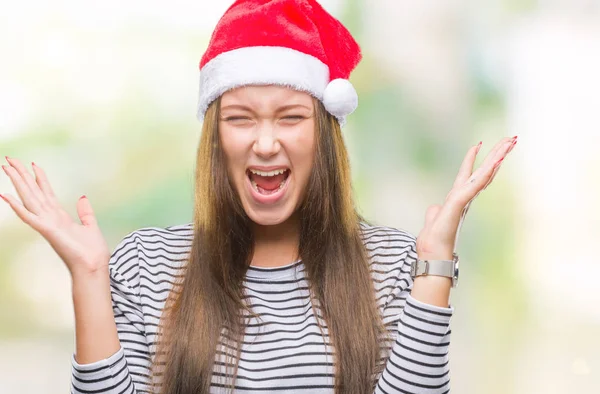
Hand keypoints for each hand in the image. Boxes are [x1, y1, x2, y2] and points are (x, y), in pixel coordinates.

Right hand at [0, 157, 109, 277]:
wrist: (93, 267)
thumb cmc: (92, 252)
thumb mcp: (91, 226)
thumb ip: (85, 212)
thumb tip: (82, 197)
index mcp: (59, 216)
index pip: (46, 192)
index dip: (39, 178)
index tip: (33, 163)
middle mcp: (50, 218)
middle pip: (33, 191)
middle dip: (22, 175)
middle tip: (9, 159)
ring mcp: (46, 224)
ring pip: (28, 198)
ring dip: (17, 183)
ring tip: (6, 167)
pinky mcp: (47, 231)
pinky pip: (29, 217)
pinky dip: (17, 207)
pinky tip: (5, 195)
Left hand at [416, 136, 517, 259]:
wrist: (432, 255)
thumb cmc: (433, 241)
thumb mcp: (433, 219)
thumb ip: (435, 211)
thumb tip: (434, 208)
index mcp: (458, 198)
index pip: (471, 175)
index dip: (476, 160)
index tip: (482, 143)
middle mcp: (464, 197)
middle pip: (483, 171)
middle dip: (497, 154)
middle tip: (511, 139)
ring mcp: (464, 200)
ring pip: (484, 174)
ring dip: (497, 157)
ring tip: (509, 142)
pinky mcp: (459, 204)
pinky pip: (474, 184)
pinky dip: (485, 173)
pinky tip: (495, 161)